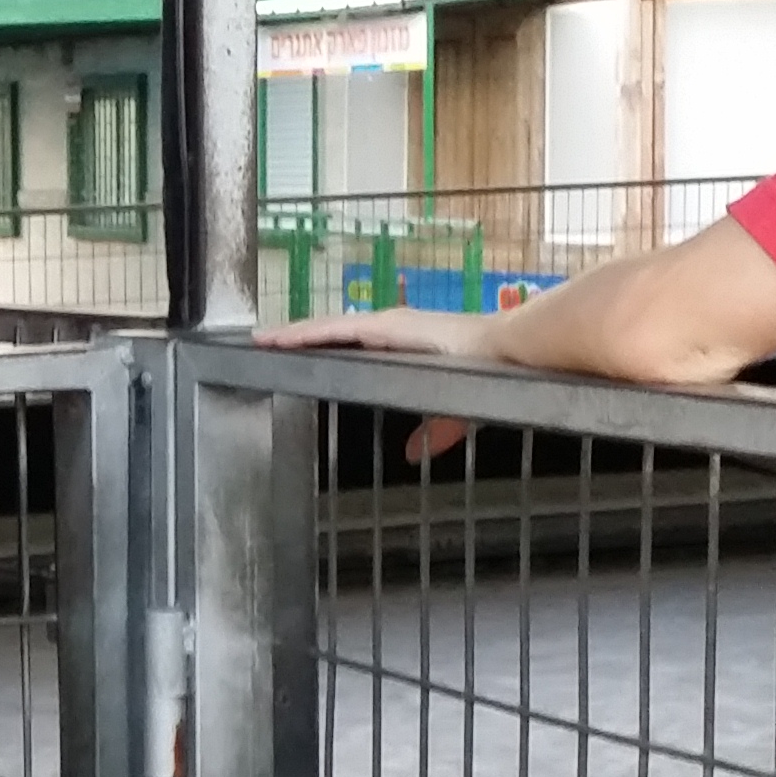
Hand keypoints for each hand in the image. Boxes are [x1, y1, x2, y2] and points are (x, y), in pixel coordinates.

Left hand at [254, 306, 498, 462]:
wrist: (512, 351)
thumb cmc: (490, 374)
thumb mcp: (453, 410)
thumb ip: (434, 431)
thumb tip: (412, 453)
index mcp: (403, 343)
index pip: (352, 343)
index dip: (323, 347)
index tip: (294, 354)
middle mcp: (391, 326)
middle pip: (333, 332)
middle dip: (300, 338)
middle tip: (266, 344)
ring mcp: (387, 323)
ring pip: (328, 328)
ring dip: (295, 334)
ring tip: (263, 340)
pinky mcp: (385, 326)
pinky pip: (336, 330)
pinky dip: (307, 335)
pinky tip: (283, 339)